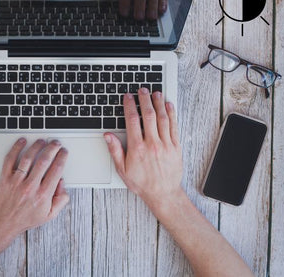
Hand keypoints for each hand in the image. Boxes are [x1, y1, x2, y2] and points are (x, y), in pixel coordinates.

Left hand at [0, 138, 69, 237]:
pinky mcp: (5, 178)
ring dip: (37, 146)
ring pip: (28, 158)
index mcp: (43, 195)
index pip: (56, 170)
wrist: (4, 223)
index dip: (62, 158)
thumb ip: (60, 200)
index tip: (64, 152)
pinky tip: (22, 142)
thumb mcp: (49, 215)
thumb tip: (62, 183)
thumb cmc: (26, 218)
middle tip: (55, 143)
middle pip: (44, 161)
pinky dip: (16, 148)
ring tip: (42, 141)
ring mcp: (17, 181)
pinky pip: (10, 159)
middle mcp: (30, 187)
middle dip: (52, 148)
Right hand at [104, 89, 182, 213]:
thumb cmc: (142, 183)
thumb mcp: (122, 169)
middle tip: (142, 90)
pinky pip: (174, 126)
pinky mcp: (176, 147)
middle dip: (144, 99)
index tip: (128, 97)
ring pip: (162, 118)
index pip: (132, 120)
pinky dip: (172, 114)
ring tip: (155, 93)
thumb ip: (115, 150)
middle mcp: (152, 144)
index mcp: (137, 148)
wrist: (163, 194)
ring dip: (158, 103)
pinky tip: (169, 105)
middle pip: (148, 115)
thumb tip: (108, 136)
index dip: (129, 106)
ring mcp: (166, 144)